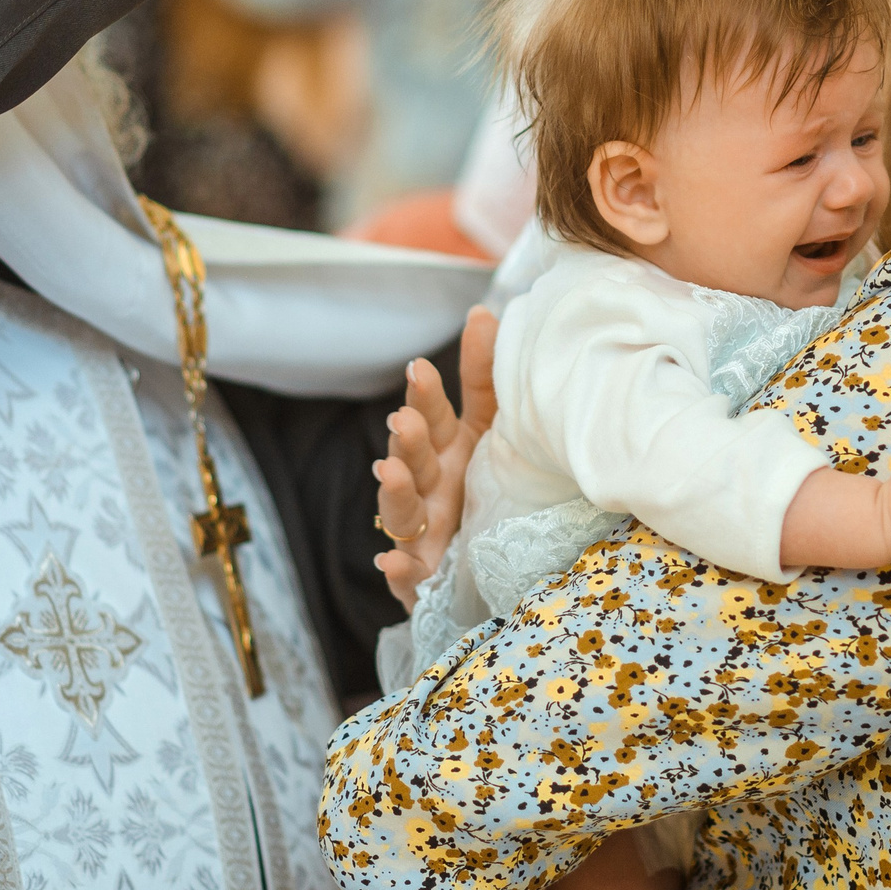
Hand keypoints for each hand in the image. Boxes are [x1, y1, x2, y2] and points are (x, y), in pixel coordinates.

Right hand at [373, 304, 498, 609]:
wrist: (500, 566)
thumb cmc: (487, 486)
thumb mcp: (492, 429)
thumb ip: (484, 376)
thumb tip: (484, 310)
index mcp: (446, 451)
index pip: (432, 418)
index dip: (424, 396)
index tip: (420, 369)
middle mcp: (430, 489)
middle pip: (413, 461)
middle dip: (407, 440)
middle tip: (406, 420)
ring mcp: (423, 534)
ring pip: (402, 511)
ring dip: (395, 491)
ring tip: (390, 471)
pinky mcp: (425, 579)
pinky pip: (407, 576)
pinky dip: (398, 568)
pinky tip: (394, 560)